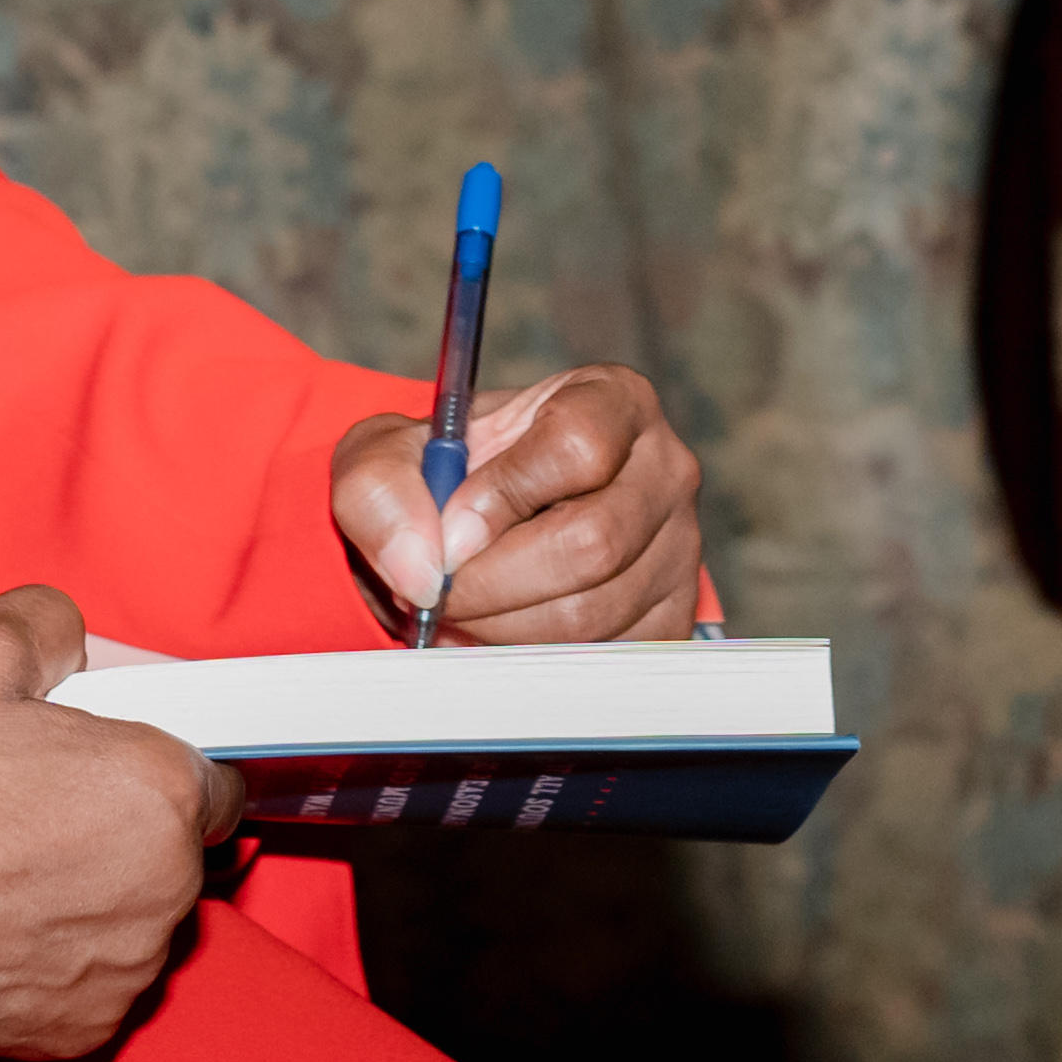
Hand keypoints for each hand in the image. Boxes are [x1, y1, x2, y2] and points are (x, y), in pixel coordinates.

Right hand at [0, 585, 236, 1060]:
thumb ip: (45, 627)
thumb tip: (65, 639)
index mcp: (159, 788)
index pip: (213, 779)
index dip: (155, 770)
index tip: (105, 772)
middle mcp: (165, 885)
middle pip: (172, 853)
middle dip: (118, 835)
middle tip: (32, 816)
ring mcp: (127, 967)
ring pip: (133, 924)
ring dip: (90, 903)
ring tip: (0, 877)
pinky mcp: (85, 1032)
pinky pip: (90, 987)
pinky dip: (54, 966)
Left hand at [334, 366, 703, 642]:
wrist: (478, 527)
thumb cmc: (447, 477)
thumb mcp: (390, 454)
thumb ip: (382, 489)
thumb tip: (420, 567)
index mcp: (610, 400)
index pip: (578, 445)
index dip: (505, 496)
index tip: (449, 532)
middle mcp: (663, 469)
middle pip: (593, 543)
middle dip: (493, 583)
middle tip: (439, 592)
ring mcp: (678, 549)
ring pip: (593, 612)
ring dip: (503, 629)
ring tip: (458, 614)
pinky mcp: (673, 617)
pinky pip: (604, 658)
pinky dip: (533, 661)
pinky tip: (497, 636)